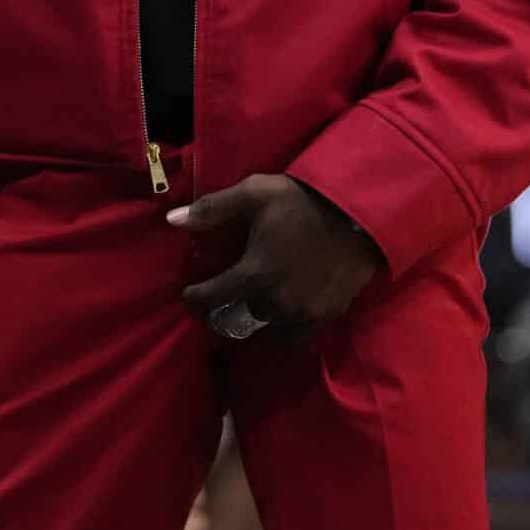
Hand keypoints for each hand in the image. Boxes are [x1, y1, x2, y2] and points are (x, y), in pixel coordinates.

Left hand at [173, 175, 381, 337]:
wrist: (358, 212)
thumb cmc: (301, 201)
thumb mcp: (254, 194)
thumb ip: (212, 209)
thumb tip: (171, 221)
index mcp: (254, 273)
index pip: (211, 298)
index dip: (194, 298)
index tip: (189, 294)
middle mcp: (276, 301)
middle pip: (240, 315)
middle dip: (229, 307)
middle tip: (226, 295)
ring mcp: (303, 313)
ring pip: (267, 328)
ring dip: (257, 318)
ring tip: (254, 303)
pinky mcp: (326, 315)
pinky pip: (296, 335)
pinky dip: (285, 327)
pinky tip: (283, 311)